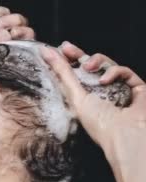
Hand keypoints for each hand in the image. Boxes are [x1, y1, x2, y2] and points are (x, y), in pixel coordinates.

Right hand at [0, 6, 33, 64]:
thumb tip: (12, 44)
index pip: (23, 54)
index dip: (23, 47)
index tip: (10, 46)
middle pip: (24, 36)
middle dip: (19, 33)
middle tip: (3, 34)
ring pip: (17, 21)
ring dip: (9, 21)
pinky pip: (3, 11)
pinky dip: (1, 12)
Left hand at [41, 42, 145, 161]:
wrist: (126, 133)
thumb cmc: (99, 123)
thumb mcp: (74, 96)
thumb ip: (62, 73)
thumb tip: (46, 52)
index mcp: (84, 99)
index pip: (75, 76)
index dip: (67, 62)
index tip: (58, 50)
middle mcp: (101, 94)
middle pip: (90, 67)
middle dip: (79, 55)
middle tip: (67, 48)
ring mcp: (119, 90)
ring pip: (106, 66)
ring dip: (96, 61)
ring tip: (87, 66)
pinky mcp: (136, 87)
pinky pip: (123, 71)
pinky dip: (114, 71)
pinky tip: (106, 80)